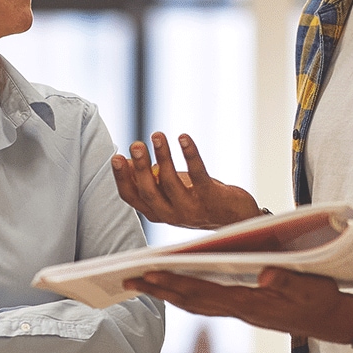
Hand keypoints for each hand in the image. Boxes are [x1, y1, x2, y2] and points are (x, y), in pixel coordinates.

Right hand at [110, 132, 261, 229]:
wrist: (236, 217)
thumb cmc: (199, 200)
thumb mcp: (170, 192)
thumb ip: (150, 180)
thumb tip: (127, 159)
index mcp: (157, 212)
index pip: (132, 197)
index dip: (122, 178)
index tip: (116, 157)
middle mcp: (171, 215)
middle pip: (148, 191)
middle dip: (139, 167)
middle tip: (136, 145)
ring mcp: (190, 209)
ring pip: (170, 182)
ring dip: (162, 156)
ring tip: (157, 135)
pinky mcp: (210, 198)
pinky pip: (197, 174)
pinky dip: (190, 154)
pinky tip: (184, 138)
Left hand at [122, 267, 352, 343]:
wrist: (335, 322)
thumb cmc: (323, 298)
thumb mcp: (311, 287)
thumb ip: (287, 281)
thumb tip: (263, 275)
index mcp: (250, 303)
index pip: (203, 291)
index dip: (173, 283)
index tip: (147, 273)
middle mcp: (239, 310)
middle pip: (190, 300)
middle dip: (158, 288)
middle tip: (125, 278)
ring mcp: (240, 312)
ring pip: (195, 303)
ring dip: (166, 293)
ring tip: (140, 282)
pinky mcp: (244, 310)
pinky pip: (207, 304)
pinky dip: (186, 295)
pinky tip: (174, 287)